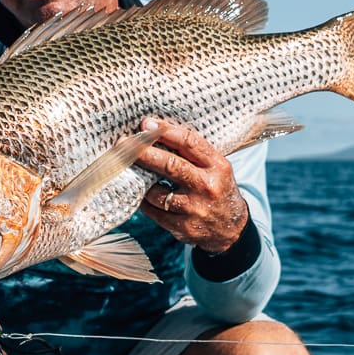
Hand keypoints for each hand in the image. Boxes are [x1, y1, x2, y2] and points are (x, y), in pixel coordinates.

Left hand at [134, 117, 247, 252]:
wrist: (230, 229)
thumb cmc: (216, 189)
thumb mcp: (215, 167)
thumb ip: (192, 152)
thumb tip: (154, 130)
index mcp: (217, 166)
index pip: (189, 143)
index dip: (165, 132)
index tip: (146, 125)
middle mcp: (207, 186)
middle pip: (169, 165)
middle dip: (143, 152)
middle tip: (123, 144)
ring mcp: (194, 209)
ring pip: (156, 192)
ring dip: (139, 180)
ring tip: (128, 169)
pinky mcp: (182, 227)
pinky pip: (153, 211)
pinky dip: (143, 200)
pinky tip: (140, 193)